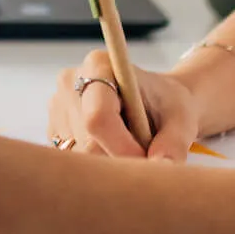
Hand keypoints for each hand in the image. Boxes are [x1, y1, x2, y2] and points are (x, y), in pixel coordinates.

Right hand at [49, 51, 198, 161]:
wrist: (156, 101)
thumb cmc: (168, 105)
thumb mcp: (182, 120)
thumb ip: (173, 143)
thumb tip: (162, 168)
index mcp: (99, 65)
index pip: (98, 117)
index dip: (122, 147)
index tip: (146, 160)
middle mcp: (70, 81)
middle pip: (86, 142)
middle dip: (118, 158)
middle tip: (145, 156)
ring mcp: (56, 105)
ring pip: (78, 156)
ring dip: (107, 162)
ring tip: (129, 146)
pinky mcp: (53, 128)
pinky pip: (71, 160)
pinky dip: (95, 164)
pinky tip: (111, 148)